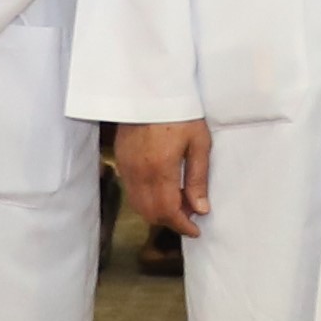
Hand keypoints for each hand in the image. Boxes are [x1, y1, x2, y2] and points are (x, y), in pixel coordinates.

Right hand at [114, 119, 214, 236]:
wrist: (150, 89)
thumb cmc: (181, 113)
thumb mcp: (199, 143)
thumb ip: (198, 179)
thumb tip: (200, 209)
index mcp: (160, 170)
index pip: (168, 212)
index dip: (183, 226)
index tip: (196, 230)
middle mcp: (139, 174)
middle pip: (151, 213)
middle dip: (171, 220)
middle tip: (190, 213)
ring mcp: (126, 168)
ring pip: (139, 205)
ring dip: (158, 211)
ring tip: (179, 201)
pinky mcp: (120, 160)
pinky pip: (131, 191)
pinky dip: (146, 199)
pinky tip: (162, 188)